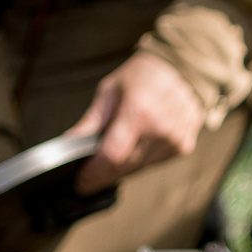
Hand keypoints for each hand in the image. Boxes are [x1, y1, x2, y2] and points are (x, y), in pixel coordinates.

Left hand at [69, 52, 205, 191]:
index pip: (113, 155)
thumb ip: (91, 122)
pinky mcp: (183, 147)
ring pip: (139, 168)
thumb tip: (68, 144)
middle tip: (87, 179)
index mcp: (138, 112)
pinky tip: (130, 152)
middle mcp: (160, 129)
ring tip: (105, 165)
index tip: (80, 181)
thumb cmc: (140, 77)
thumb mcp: (109, 92)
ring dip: (120, 169)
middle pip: (125, 166)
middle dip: (103, 175)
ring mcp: (174, 140)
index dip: (94, 172)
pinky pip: (153, 163)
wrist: (182, 69)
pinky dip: (138, 161)